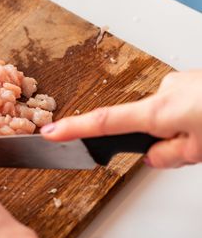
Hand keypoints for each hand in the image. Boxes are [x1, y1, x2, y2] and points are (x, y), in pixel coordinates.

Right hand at [41, 71, 201, 167]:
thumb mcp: (200, 149)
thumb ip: (168, 156)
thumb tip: (151, 157)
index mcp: (158, 112)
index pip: (103, 122)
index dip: (72, 128)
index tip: (50, 132)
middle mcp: (163, 92)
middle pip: (141, 124)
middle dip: (159, 141)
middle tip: (191, 149)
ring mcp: (177, 83)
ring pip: (165, 118)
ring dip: (181, 132)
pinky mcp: (191, 80)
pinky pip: (179, 106)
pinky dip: (191, 119)